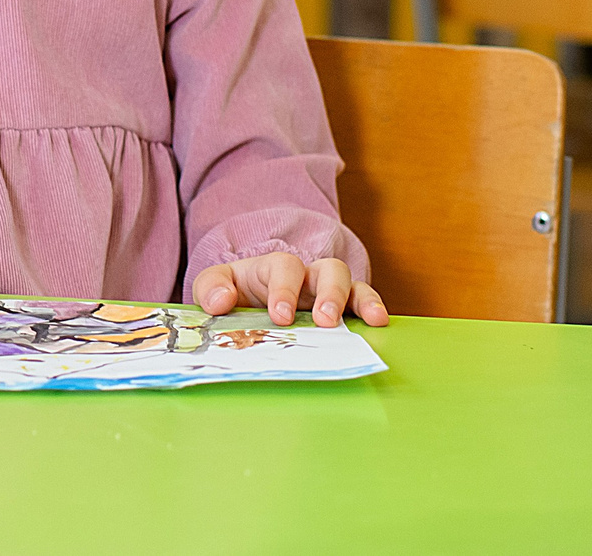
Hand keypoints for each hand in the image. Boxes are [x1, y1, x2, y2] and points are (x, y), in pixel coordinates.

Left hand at [191, 253, 387, 327]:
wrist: (243, 303)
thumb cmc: (232, 293)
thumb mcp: (214, 287)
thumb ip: (211, 288)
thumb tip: (221, 301)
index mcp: (274, 268)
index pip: (285, 268)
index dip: (284, 289)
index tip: (281, 316)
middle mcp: (306, 276)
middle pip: (328, 269)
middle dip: (329, 293)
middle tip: (325, 321)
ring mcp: (327, 291)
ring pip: (351, 283)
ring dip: (359, 300)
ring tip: (369, 320)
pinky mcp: (341, 309)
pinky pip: (362, 302)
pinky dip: (372, 308)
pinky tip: (380, 323)